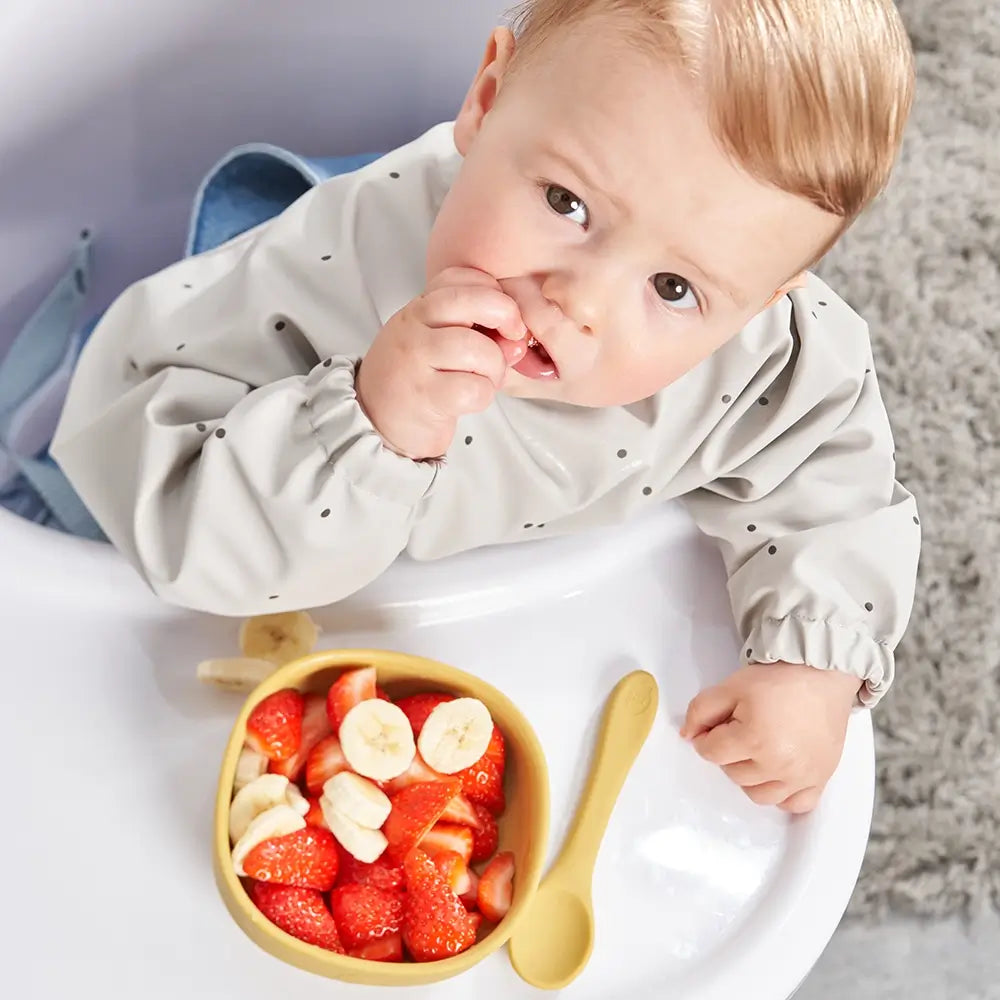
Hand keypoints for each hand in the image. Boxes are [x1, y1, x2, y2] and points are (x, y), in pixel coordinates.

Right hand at [356, 267, 526, 459]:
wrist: (374, 419)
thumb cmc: (415, 378)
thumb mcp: (436, 340)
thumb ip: (476, 330)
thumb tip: (516, 339)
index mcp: (419, 308)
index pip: (462, 277)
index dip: (495, 292)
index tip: (504, 318)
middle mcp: (414, 326)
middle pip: (473, 301)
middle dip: (506, 317)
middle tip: (511, 341)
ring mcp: (415, 360)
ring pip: (478, 348)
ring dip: (495, 368)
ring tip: (484, 379)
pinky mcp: (424, 395)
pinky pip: (474, 388)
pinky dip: (483, 395)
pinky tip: (469, 399)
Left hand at [680, 662, 860, 812]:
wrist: (821, 676)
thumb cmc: (776, 680)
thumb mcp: (730, 687)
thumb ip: (700, 711)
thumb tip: (688, 736)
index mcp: (754, 739)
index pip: (711, 753)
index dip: (708, 736)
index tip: (719, 724)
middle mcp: (778, 765)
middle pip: (733, 774)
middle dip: (729, 754)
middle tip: (741, 730)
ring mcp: (801, 777)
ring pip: (759, 795)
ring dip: (751, 776)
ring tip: (758, 751)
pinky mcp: (820, 779)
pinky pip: (794, 804)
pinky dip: (782, 794)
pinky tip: (779, 773)